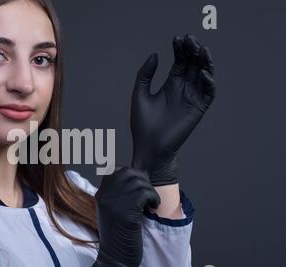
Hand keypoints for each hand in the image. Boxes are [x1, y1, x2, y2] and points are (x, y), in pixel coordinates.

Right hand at [81, 167, 159, 266]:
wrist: (115, 260)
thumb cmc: (118, 236)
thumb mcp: (112, 211)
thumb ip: (118, 194)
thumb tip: (139, 176)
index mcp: (101, 195)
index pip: (116, 170)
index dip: (132, 174)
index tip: (140, 186)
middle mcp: (105, 196)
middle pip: (129, 172)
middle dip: (143, 180)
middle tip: (148, 195)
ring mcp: (114, 204)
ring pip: (139, 182)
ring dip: (150, 191)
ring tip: (151, 203)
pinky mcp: (126, 214)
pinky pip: (145, 194)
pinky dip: (154, 198)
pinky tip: (153, 207)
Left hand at [130, 34, 215, 185]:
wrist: (148, 146)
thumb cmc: (142, 123)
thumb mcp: (139, 94)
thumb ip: (145, 74)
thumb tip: (156, 54)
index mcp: (170, 84)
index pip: (180, 61)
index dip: (180, 49)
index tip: (176, 38)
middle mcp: (183, 88)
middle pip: (193, 64)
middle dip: (193, 50)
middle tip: (190, 39)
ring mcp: (192, 98)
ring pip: (204, 75)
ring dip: (204, 62)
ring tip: (200, 50)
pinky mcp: (198, 109)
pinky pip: (208, 92)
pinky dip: (208, 82)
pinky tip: (201, 72)